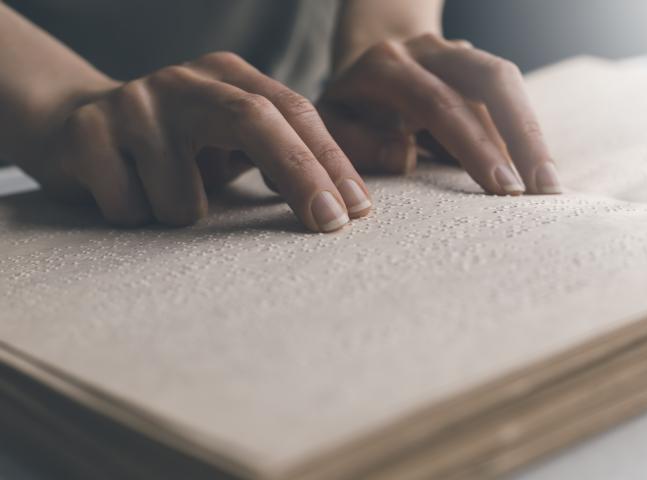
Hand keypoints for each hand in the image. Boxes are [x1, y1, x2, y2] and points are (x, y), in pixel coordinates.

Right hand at [30, 52, 371, 230]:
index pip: (295, 112)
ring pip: (183, 198)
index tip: (357, 211)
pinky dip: (135, 218)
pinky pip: (132, 209)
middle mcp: (186, 80)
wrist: (76, 127)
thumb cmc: (176, 147)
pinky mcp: (88, 133)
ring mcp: (134, 102)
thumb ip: (282, 158)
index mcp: (230, 77)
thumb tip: (346, 204)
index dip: (330, 162)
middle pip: (255, 122)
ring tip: (159, 193)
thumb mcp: (232, 143)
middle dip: (300, 177)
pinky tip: (124, 192)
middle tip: (330, 225)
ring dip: (181, 215)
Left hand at [317, 33, 560, 194]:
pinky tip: (535, 170)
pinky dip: (523, 133)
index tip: (501, 187)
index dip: (474, 145)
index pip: (438, 102)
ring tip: (549, 186)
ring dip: (531, 133)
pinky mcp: (475, 66)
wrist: (363, 65)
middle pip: (489, 78)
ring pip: (506, 82)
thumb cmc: (347, 108)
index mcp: (386, 66)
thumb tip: (406, 157)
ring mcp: (456, 53)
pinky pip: (507, 95)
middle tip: (542, 189)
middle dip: (522, 134)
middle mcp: (427, 50)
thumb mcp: (331, 128)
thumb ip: (357, 143)